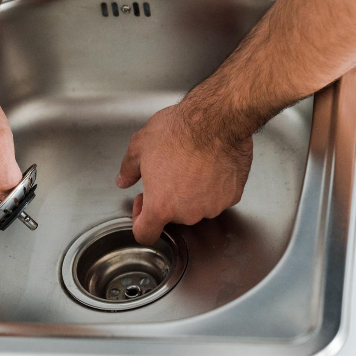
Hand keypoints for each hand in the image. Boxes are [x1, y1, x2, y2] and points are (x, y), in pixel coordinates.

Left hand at [116, 103, 252, 244]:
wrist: (216, 120)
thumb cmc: (178, 131)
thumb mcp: (140, 145)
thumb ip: (128, 169)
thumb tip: (123, 180)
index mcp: (161, 205)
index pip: (145, 234)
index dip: (140, 219)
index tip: (143, 201)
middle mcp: (188, 213)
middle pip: (173, 215)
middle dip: (168, 197)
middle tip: (169, 170)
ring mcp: (212, 207)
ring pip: (197, 206)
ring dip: (192, 192)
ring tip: (191, 163)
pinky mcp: (232, 197)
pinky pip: (218, 196)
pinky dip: (214, 185)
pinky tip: (210, 164)